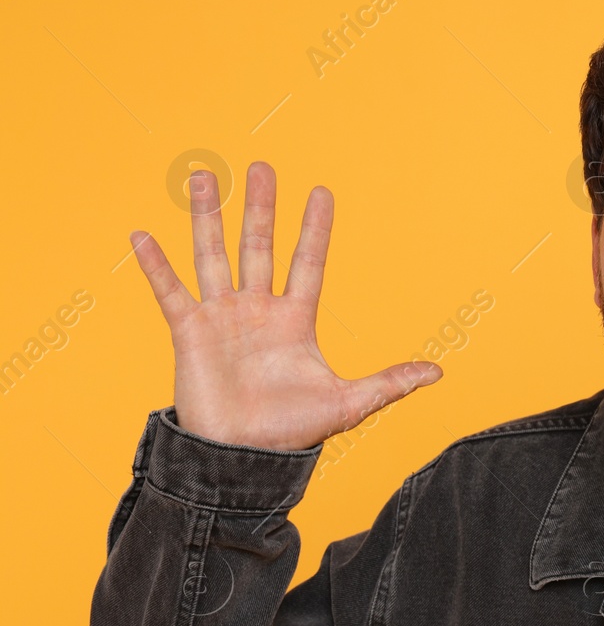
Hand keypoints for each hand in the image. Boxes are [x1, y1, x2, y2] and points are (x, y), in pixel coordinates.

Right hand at [130, 161, 441, 450]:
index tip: (322, 192)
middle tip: (263, 166)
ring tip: (202, 176)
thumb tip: (439, 373)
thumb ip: (391, 383)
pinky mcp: (189, 333)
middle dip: (261, 207)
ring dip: (207, 216)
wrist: (243, 459)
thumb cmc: (292, 432)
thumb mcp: (349, 404)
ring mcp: (222, 318)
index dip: (314, 229)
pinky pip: (170, 292)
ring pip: (213, 255)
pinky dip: (155, 265)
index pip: (308, 262)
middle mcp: (257, 310)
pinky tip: (142, 235)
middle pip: (258, 246)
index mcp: (295, 320)